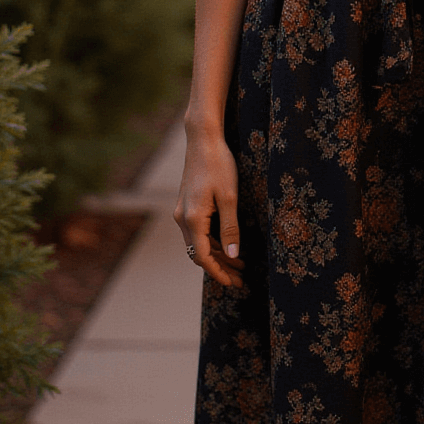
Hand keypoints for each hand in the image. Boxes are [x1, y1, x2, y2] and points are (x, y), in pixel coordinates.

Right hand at [175, 131, 243, 288]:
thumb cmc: (219, 165)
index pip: (202, 257)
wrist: (203, 141)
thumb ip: (231, 228)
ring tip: (240, 266)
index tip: (233, 283)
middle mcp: (182, 219)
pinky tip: (228, 247)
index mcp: (193, 219)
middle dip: (220, 268)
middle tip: (241, 279)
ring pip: (198, 244)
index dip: (218, 272)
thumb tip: (234, 255)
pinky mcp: (187, 206)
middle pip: (199, 253)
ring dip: (218, 256)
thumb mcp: (230, 198)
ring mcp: (182, 212)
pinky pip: (198, 232)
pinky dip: (213, 243)